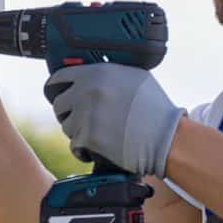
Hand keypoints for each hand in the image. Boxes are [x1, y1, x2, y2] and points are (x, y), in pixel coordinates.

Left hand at [44, 63, 185, 177]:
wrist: (166, 137)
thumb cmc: (155, 108)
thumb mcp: (134, 77)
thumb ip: (109, 73)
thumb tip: (91, 73)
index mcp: (96, 73)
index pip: (59, 77)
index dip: (56, 88)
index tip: (56, 94)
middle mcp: (88, 91)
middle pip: (59, 104)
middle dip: (68, 113)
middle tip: (82, 120)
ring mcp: (87, 114)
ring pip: (66, 126)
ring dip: (77, 132)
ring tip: (96, 134)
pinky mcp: (89, 137)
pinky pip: (74, 145)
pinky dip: (83, 150)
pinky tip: (95, 149)